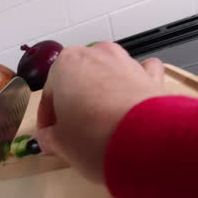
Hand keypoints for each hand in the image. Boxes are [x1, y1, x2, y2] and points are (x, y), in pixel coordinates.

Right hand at [36, 42, 166, 180]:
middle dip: (74, 102)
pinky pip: (138, 74)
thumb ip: (49, 137)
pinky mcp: (150, 75)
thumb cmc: (93, 136)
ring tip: (102, 121)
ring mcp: (124, 61)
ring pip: (106, 74)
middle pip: (77, 79)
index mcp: (64, 64)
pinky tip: (131, 101)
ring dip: (100, 93)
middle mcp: (94, 55)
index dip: (47, 118)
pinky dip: (133, 85)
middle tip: (73, 130)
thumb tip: (48, 138)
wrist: (144, 142)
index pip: (49, 93)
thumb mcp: (60, 143)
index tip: (49, 135)